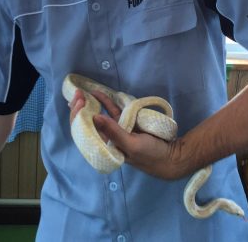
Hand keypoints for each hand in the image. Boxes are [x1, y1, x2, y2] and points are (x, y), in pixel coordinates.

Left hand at [69, 89, 184, 179]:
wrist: (170, 156)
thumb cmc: (150, 155)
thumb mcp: (131, 145)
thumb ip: (114, 132)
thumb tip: (95, 117)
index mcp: (104, 149)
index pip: (85, 132)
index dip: (78, 117)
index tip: (77, 102)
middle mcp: (107, 139)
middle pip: (88, 123)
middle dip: (80, 109)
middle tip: (77, 94)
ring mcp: (116, 130)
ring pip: (98, 115)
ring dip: (90, 104)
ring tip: (82, 92)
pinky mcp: (125, 123)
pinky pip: (112, 111)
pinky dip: (105, 102)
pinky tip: (98, 93)